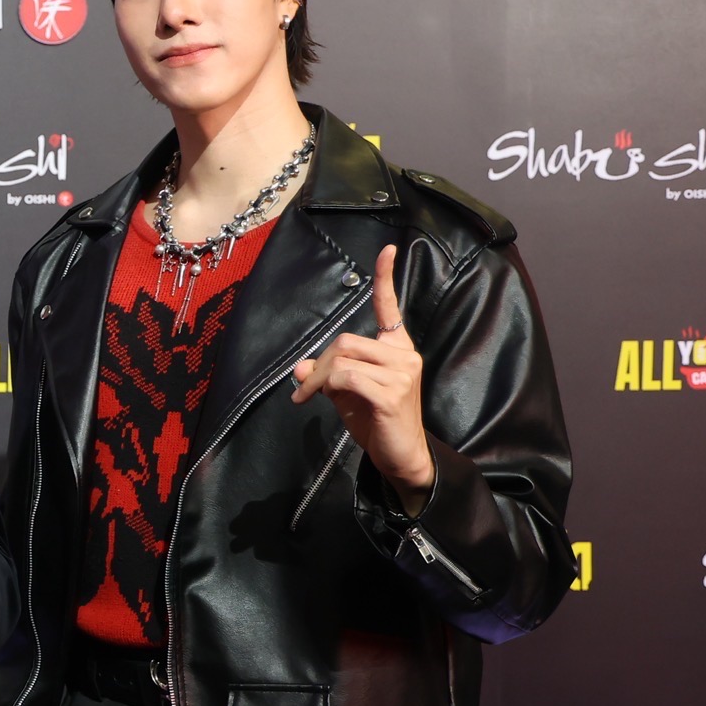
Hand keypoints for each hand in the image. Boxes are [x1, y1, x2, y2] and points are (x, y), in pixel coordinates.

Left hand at [291, 244, 432, 505]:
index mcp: (397, 349)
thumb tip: (301, 366)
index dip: (385, 279)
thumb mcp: (345, 393)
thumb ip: (326, 374)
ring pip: (343, 358)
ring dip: (318, 378)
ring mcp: (402, 373)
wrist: (401, 456)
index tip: (386, 249)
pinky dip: (325, 387)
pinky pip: (346, 377)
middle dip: (318, 364)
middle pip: (345, 340)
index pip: (390, 308)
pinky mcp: (392, 394)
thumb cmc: (375, 421)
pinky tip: (324, 402)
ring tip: (311, 397)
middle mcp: (404, 356)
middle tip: (305, 389)